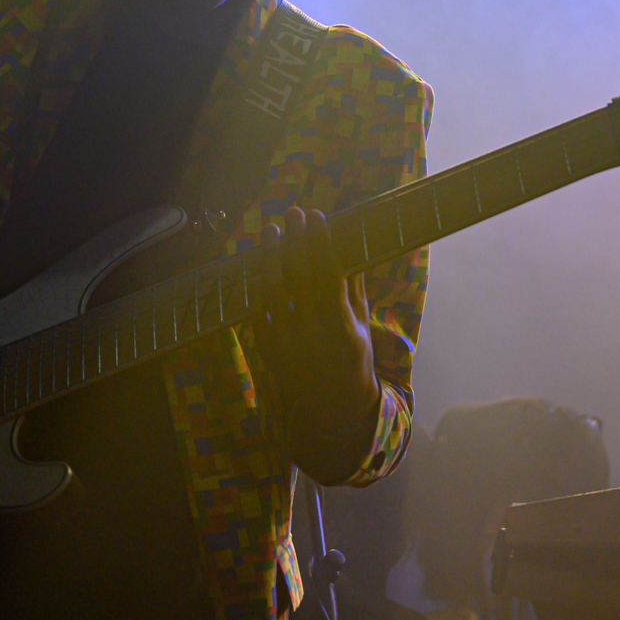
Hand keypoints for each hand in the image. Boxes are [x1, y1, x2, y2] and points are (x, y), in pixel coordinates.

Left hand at [254, 207, 380, 474]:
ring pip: (273, 291)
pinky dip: (258, 284)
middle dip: (295, 240)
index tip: (318, 216)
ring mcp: (286, 345)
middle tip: (293, 211)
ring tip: (272, 229)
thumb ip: (353, 285)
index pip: (329, 276)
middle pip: (299, 278)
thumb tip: (348, 242)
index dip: (321, 243)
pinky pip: (258, 311)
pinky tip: (260, 262)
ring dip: (270, 256)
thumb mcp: (362, 324)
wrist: (333, 408)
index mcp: (343, 330)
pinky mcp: (268, 351)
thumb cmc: (354, 358)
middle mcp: (313, 337)